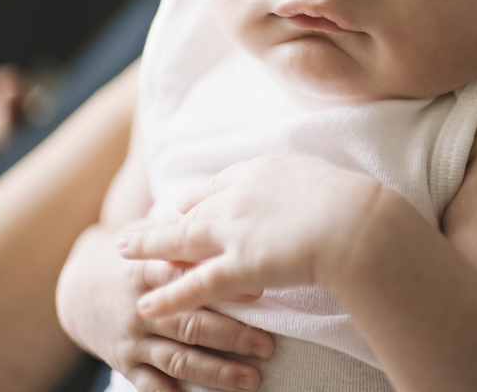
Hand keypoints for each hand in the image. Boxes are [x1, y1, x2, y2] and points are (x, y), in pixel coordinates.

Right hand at [57, 225, 273, 391]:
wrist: (76, 290)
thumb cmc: (127, 258)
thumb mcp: (145, 235)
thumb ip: (180, 228)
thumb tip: (227, 213)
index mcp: (147, 271)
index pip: (187, 278)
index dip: (221, 286)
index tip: (257, 291)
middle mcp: (140, 308)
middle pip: (190, 325)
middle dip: (231, 337)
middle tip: (267, 345)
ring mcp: (132, 340)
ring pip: (178, 360)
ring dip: (216, 373)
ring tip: (252, 379)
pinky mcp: (125, 364)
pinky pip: (150, 386)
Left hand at [118, 156, 384, 317]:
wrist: (357, 222)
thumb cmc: (355, 204)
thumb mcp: (321, 181)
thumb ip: (301, 189)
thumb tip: (304, 196)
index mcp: (260, 171)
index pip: (217, 186)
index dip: (195, 199)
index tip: (180, 206)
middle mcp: (238, 196)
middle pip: (189, 209)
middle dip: (159, 221)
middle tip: (131, 230)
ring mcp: (235, 230)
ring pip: (180, 240)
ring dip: (147, 248)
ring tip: (119, 253)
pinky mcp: (240, 265)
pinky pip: (196, 284)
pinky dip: (169, 296)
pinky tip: (146, 305)